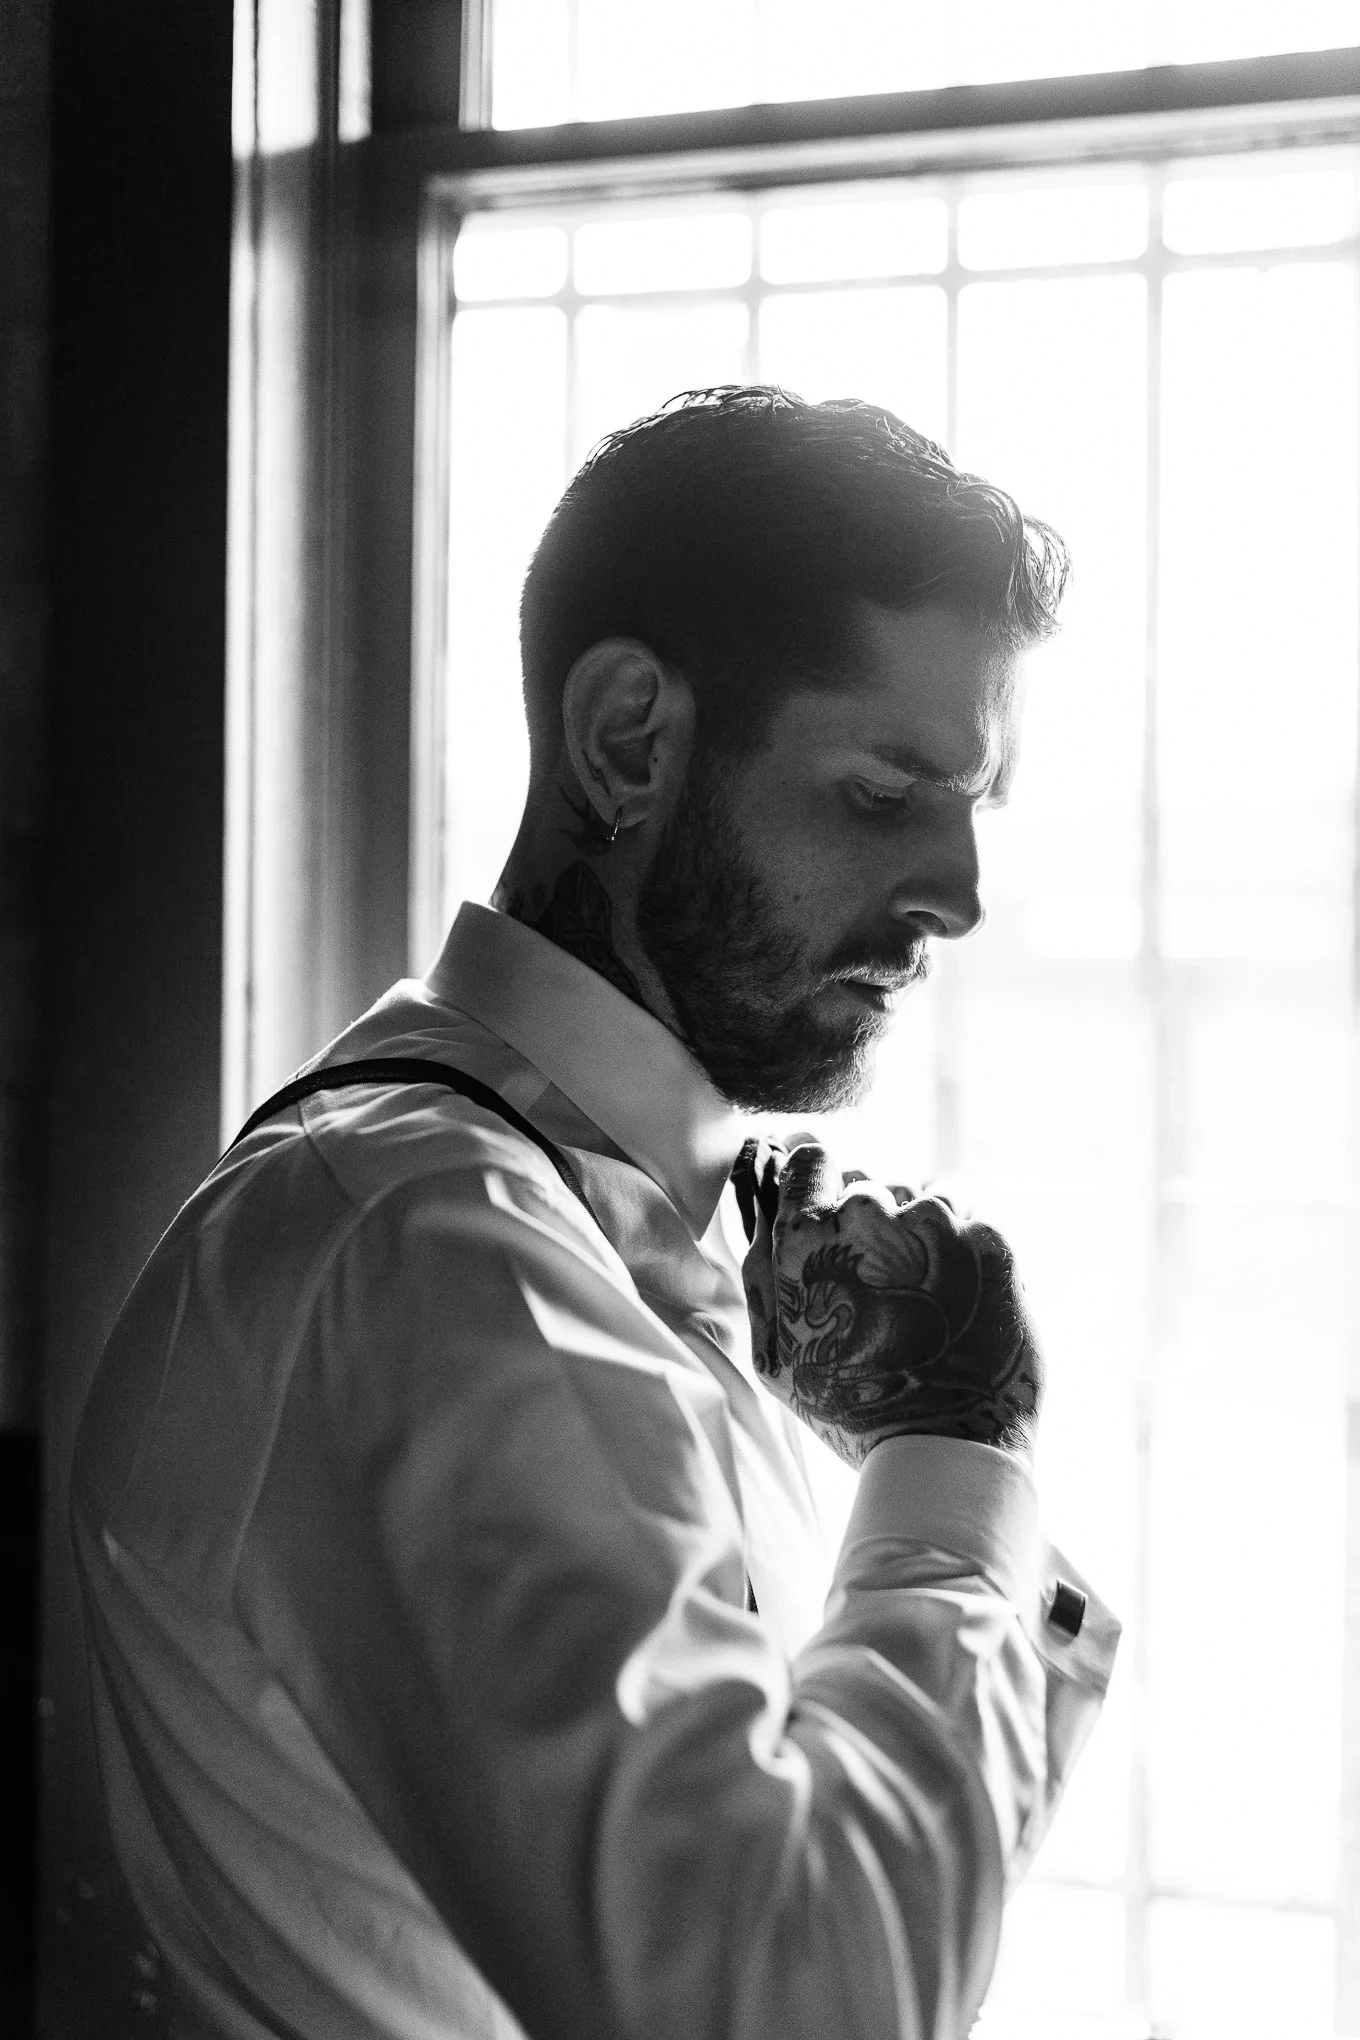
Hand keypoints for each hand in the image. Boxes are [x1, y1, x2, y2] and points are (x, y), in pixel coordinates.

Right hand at [733, 1141, 1042, 1469]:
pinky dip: (963, 1251)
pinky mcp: (988, 1238)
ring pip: (921, 1197)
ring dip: (920, 1234)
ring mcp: (935, 1220)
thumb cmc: (849, 1407)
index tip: (831, 1218)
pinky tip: (956, 1301)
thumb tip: (763, 1207)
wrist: (944, 1446)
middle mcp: (869, 1210)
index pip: (811, 1159)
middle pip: (868, 1184)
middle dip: (871, 1226)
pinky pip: (969, 1220)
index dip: (820, 1186)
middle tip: (880, 1289)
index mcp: (807, 1234)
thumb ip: (762, 1271)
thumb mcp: (772, 1350)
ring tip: (922, 1299)